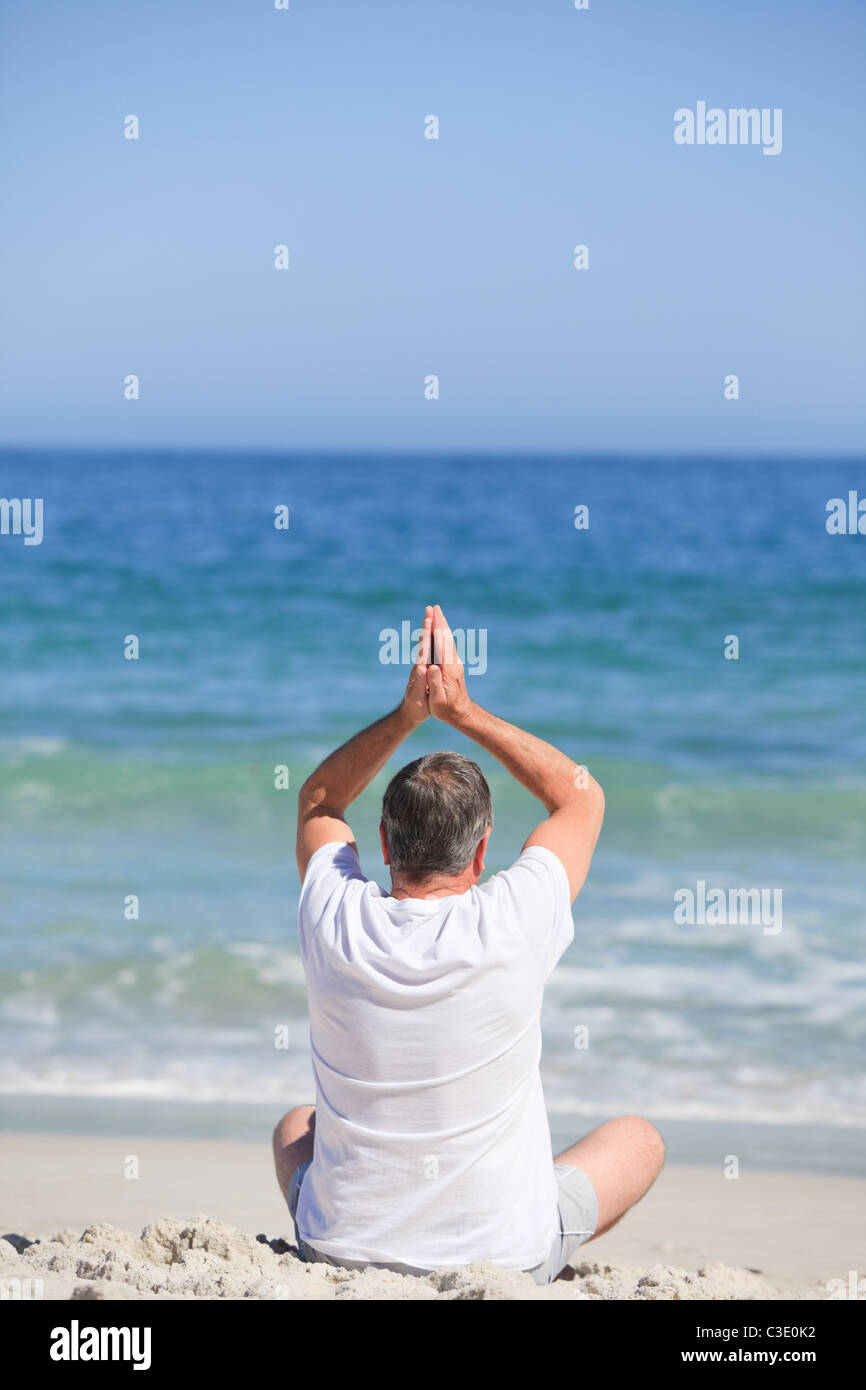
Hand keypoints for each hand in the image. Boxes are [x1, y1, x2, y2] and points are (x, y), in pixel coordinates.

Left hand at [400, 605, 433, 726]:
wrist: (411, 712)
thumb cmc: (416, 708)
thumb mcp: (418, 698)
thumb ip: (420, 683)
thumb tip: (422, 668)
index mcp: (420, 670)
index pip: (424, 649)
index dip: (427, 635)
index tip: (429, 620)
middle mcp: (420, 664)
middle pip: (425, 641)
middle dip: (428, 624)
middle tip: (430, 608)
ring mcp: (423, 664)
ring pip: (428, 643)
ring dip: (429, 628)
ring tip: (431, 614)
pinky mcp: (426, 667)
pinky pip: (432, 648)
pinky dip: (434, 638)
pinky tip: (436, 631)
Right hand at [427, 604, 472, 724]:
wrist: (461, 714)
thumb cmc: (446, 709)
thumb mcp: (438, 700)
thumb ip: (434, 683)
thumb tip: (431, 667)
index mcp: (447, 669)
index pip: (440, 644)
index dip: (436, 629)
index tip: (431, 616)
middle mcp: (453, 663)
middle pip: (445, 637)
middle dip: (440, 621)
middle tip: (433, 606)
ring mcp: (455, 663)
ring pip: (448, 639)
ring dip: (442, 626)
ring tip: (437, 613)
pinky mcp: (454, 665)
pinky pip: (447, 645)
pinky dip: (443, 634)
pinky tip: (441, 630)